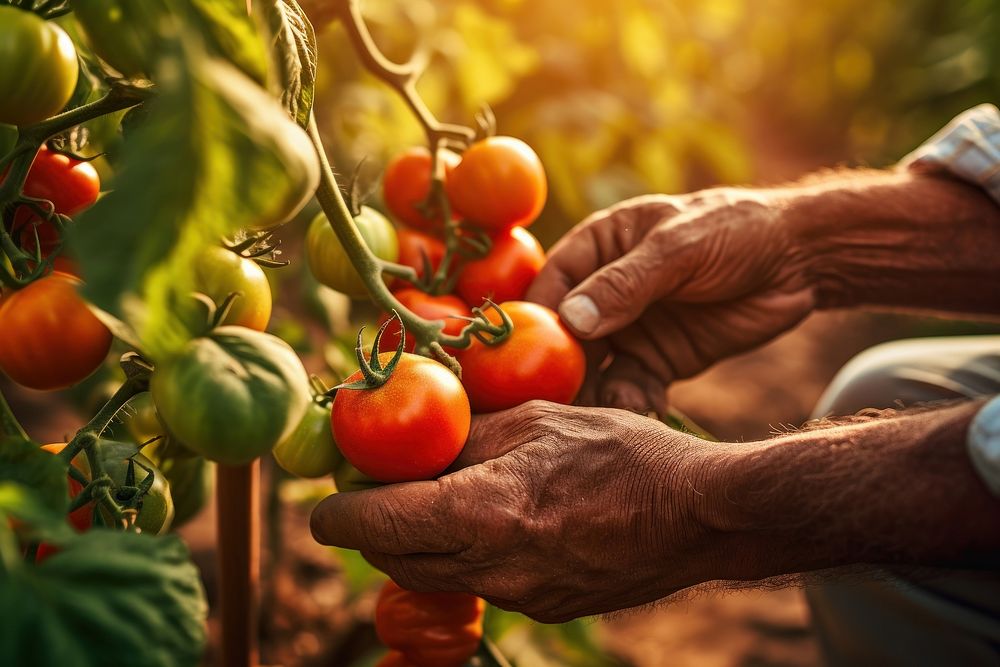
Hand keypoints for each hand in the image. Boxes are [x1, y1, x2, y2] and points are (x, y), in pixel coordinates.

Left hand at [310, 401, 719, 622]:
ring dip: (415, 543)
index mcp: (485, 513)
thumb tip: (414, 445)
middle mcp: (494, 567)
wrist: (699, 515)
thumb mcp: (540, 421)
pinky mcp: (543, 606)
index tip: (327, 501)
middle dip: (373, 529)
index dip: (338, 515)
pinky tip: (488, 519)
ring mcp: (520, 596)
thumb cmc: (626, 454)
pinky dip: (462, 555)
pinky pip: (479, 584)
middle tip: (377, 489)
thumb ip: (467, 438)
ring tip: (430, 499)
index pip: (377, 526)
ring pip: (434, 576)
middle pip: (396, 560)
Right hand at [527, 190, 814, 412]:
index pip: (550, 287)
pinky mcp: (656, 361)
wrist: (798, 260)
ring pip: (592, 370)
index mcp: (597, 248)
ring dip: (592, 396)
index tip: (528, 360)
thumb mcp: (679, 248)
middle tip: (553, 406)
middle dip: (558, 372)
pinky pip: (630, 389)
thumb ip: (626, 284)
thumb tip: (570, 320)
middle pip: (563, 337)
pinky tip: (639, 418)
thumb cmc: (735, 230)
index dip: (535, 323)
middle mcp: (602, 291)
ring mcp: (627, 329)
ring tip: (599, 420)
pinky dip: (630, 406)